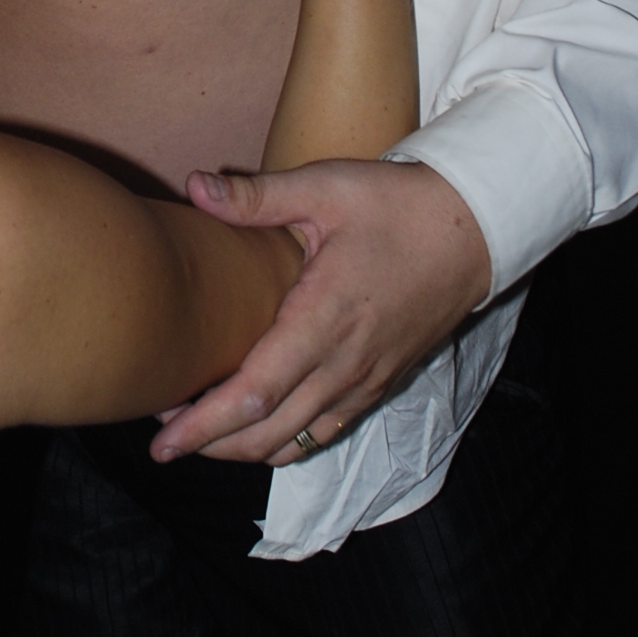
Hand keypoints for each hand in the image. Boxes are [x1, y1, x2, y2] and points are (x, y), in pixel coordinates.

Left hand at [150, 159, 491, 464]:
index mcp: (323, 319)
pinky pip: (325, 433)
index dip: (205, 424)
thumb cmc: (397, 206)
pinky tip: (258, 430)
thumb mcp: (327, 188)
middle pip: (268, 433)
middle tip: (164, 442)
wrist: (474, 230)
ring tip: (201, 437)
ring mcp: (365, 381)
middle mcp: (345, 364)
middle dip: (212, 446)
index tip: (162, 438)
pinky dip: (286, 443)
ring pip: (297, 442)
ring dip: (245, 450)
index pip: (255, 394)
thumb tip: (193, 186)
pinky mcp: (380, 384)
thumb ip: (257, 196)